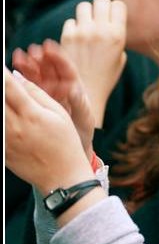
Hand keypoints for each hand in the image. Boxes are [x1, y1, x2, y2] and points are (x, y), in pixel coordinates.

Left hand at [5, 68, 93, 193]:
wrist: (63, 177)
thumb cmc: (66, 144)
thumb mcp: (59, 115)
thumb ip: (38, 95)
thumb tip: (18, 79)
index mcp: (31, 114)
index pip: (8, 85)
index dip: (1, 73)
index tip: (0, 65)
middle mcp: (14, 126)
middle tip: (0, 79)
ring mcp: (6, 140)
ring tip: (5, 100)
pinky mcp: (3, 151)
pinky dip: (0, 119)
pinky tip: (7, 115)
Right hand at [12, 40, 94, 158]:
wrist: (71, 149)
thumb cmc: (82, 132)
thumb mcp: (84, 118)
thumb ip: (79, 104)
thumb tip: (74, 90)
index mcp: (74, 87)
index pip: (66, 69)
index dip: (58, 57)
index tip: (49, 48)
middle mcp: (59, 87)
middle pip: (49, 69)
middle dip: (41, 59)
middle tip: (32, 51)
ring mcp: (46, 92)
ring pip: (36, 75)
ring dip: (28, 65)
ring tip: (18, 57)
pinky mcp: (35, 100)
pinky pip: (27, 87)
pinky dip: (20, 79)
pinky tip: (12, 72)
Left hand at [61, 0, 127, 125]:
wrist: (87, 93)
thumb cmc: (106, 76)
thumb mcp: (120, 57)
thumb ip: (117, 35)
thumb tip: (111, 17)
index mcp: (118, 35)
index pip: (118, 4)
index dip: (115, 10)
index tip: (113, 18)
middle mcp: (101, 31)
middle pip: (101, 0)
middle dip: (101, 8)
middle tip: (100, 20)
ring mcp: (82, 33)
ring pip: (84, 7)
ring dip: (86, 15)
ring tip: (88, 29)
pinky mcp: (67, 37)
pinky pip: (71, 22)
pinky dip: (74, 28)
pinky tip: (78, 41)